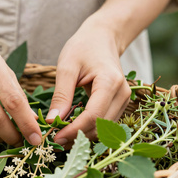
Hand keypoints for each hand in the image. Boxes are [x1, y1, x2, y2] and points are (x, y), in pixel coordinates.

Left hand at [46, 15, 130, 145]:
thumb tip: (52, 121)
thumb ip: (61, 95)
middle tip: (54, 139)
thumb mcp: (67, 67)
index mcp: (110, 82)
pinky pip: (105, 123)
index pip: (93, 116)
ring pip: (104, 129)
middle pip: (100, 126)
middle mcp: (122, 94)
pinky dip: (89, 129)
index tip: (55, 137)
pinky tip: (72, 127)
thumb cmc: (83, 47)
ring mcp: (124, 100)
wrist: (102, 38)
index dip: (74, 130)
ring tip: (61, 134)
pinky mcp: (120, 104)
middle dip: (77, 136)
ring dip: (83, 135)